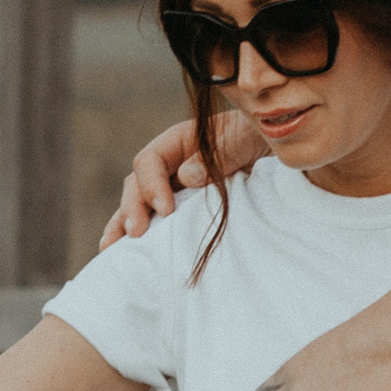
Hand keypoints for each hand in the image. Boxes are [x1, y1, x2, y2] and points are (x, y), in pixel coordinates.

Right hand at [98, 111, 260, 246]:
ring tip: (110, 249)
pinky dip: (134, 234)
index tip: (166, 210)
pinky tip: (120, 253)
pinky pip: (152, 219)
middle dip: (133, 209)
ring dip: (123, 225)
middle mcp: (170, 163)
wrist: (280, 153)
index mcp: (181, 140)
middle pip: (137, 184)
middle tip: (137, 234)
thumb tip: (187, 176)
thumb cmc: (263, 138)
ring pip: (137, 203)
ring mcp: (172, 187)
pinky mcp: (179, 209)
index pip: (151, 160)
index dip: (153, 185)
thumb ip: (223, 152)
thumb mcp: (249, 138)